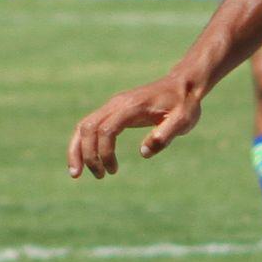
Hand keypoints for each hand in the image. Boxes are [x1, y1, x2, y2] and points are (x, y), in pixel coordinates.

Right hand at [69, 75, 206, 177]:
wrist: (181, 85)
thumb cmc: (184, 104)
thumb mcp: (183, 120)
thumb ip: (165, 135)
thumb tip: (143, 152)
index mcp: (132, 107)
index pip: (106, 129)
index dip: (104, 152)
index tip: (113, 170)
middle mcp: (117, 104)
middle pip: (87, 127)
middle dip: (84, 154)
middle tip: (97, 176)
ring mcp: (112, 106)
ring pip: (83, 126)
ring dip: (77, 150)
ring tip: (77, 174)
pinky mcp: (113, 111)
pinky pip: (90, 126)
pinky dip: (82, 143)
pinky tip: (86, 161)